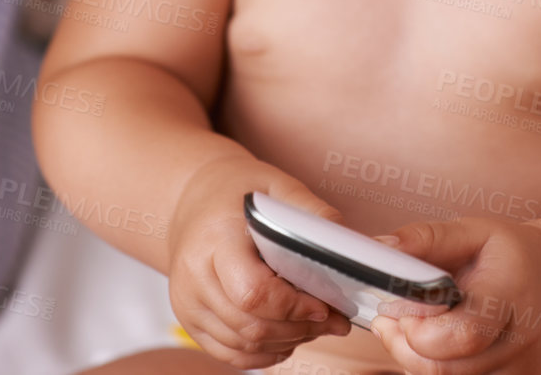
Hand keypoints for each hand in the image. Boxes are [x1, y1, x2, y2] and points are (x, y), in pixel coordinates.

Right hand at [166, 157, 353, 367]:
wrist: (195, 198)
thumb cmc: (239, 190)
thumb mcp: (278, 188)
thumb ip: (314, 215)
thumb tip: (354, 244)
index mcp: (214, 239)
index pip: (253, 292)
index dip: (294, 307)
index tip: (325, 305)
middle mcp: (193, 277)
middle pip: (250, 325)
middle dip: (300, 328)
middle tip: (335, 320)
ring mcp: (187, 303)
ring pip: (243, 344)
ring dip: (287, 341)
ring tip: (317, 325)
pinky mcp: (190, 321)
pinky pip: (230, 353)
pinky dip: (264, 352)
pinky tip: (289, 335)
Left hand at [369, 218, 540, 374]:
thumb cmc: (510, 256)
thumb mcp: (474, 232)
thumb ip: (425, 238)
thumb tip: (380, 248)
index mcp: (512, 293)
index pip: (464, 331)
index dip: (419, 329)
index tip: (398, 306)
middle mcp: (522, 340)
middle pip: (446, 368)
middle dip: (403, 347)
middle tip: (389, 320)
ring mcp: (520, 370)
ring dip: (412, 361)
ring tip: (409, 330)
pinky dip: (433, 371)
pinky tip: (431, 348)